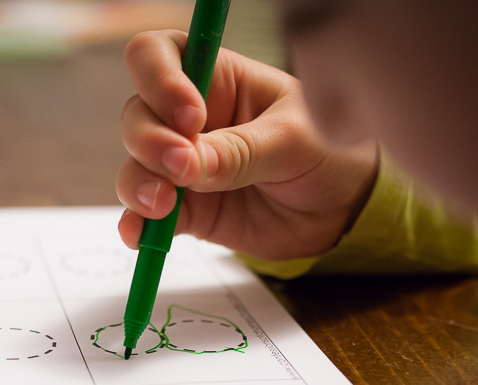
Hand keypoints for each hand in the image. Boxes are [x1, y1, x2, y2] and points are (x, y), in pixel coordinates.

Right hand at [117, 30, 378, 259]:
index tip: (190, 117)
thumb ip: (240, 152)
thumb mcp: (294, 142)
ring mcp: (183, 166)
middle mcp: (190, 119)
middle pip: (138, 114)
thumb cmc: (328, 153)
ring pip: (135, 166)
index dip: (159, 79)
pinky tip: (143, 235)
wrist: (342, 212)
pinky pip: (146, 214)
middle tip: (182, 166)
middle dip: (149, 141)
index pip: (159, 55)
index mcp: (219, 79)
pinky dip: (138, 224)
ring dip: (140, 184)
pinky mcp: (185, 209)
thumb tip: (187, 165)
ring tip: (165, 205)